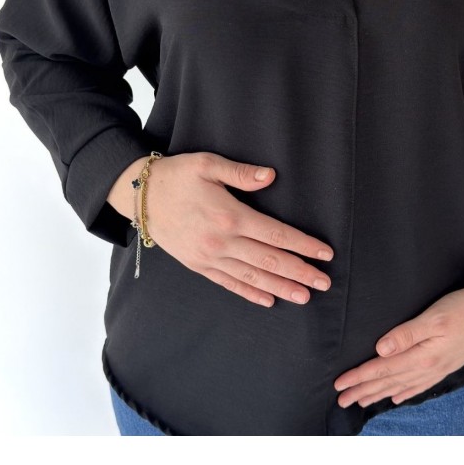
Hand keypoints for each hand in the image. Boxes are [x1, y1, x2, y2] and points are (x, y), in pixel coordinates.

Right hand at [121, 151, 333, 306]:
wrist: (139, 196)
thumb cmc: (176, 175)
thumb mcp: (207, 164)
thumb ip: (241, 173)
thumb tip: (270, 176)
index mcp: (230, 216)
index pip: (276, 235)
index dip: (303, 245)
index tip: (324, 253)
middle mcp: (222, 242)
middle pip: (269, 261)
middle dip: (300, 272)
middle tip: (324, 282)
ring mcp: (209, 257)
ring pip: (252, 277)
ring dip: (281, 287)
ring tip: (304, 296)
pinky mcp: (198, 265)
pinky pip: (228, 284)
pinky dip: (250, 293)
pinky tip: (268, 300)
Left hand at [333, 284, 463, 407]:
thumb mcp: (434, 317)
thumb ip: (406, 334)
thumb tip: (380, 350)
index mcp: (422, 356)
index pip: (382, 369)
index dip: (359, 377)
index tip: (339, 384)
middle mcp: (428, 368)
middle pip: (388, 382)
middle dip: (362, 391)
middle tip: (340, 400)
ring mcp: (437, 370)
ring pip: (400, 386)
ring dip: (378, 394)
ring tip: (360, 402)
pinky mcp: (444, 366)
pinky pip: (418, 386)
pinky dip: (404, 393)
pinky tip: (395, 398)